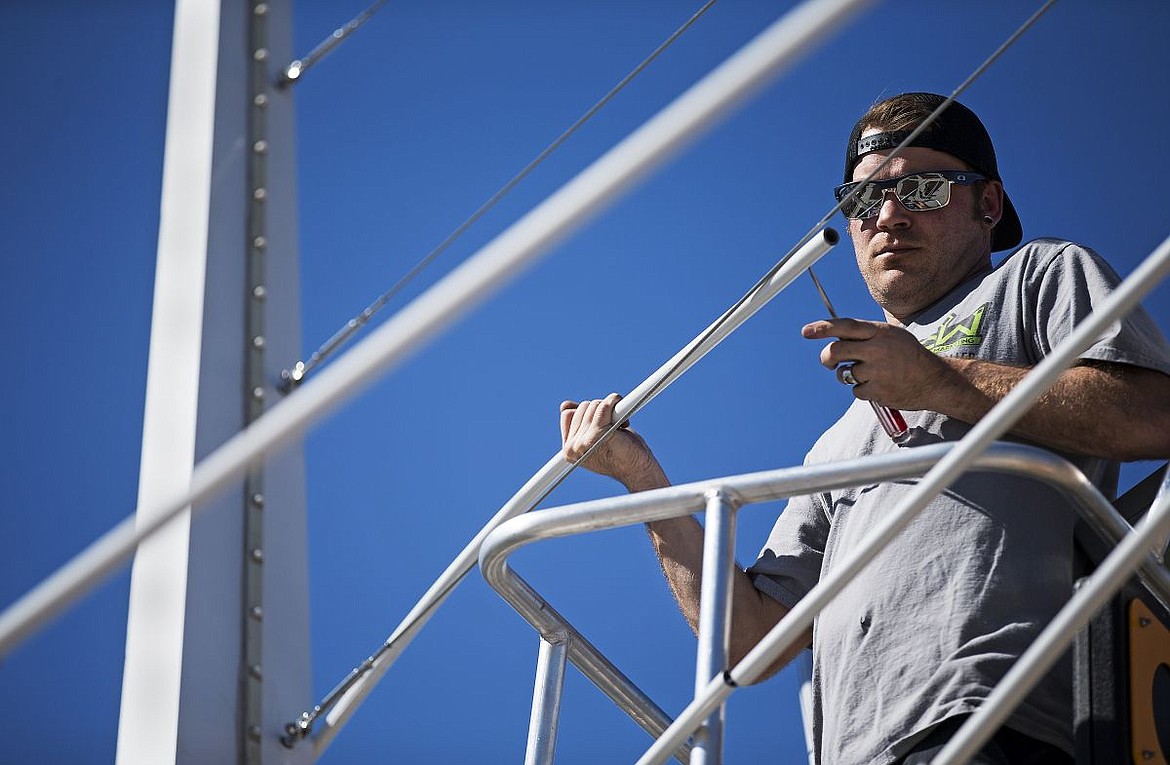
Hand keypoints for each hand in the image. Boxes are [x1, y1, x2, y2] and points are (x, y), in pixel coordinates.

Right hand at [560, 393, 665, 490]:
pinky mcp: (598, 435)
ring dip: (611, 409)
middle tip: (614, 426)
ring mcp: (583, 442)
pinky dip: (614, 402)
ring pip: (594, 405)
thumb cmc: (620, 453)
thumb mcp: (595, 436)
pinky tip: (623, 416)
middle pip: (583, 407)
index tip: (601, 424)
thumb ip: (580, 422)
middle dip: (601, 410)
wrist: (638, 471)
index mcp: (568, 449)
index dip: (587, 413)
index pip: (567, 414)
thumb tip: (565, 405)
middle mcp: (571, 447)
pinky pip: (604, 407)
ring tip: (620, 427)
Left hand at [802, 318, 959, 410]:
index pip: (845, 327)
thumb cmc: (907, 355)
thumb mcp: (891, 336)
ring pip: (844, 374)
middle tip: (829, 362)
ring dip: (848, 376)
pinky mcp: (877, 390)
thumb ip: (865, 335)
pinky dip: (862, 390)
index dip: (823, 328)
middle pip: (835, 352)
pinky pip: (856, 390)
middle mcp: (876, 349)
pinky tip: (878, 386)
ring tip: (867, 374)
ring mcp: (876, 371)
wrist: (934, 379)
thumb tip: (834, 335)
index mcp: (879, 332)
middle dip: (826, 358)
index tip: (806, 332)